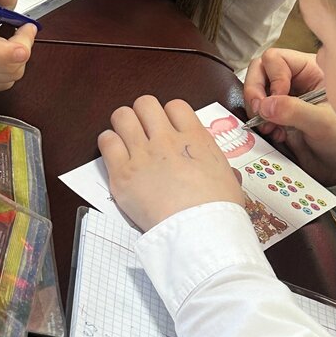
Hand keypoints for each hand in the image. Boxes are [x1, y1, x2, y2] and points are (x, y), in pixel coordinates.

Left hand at [98, 97, 244, 231]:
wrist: (199, 232)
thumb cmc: (218, 211)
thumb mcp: (228, 180)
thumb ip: (221, 169)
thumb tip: (228, 173)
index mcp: (195, 138)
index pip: (175, 105)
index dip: (169, 115)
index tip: (167, 128)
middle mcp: (167, 140)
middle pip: (145, 104)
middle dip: (142, 114)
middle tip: (143, 131)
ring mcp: (143, 154)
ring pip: (122, 116)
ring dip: (123, 124)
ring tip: (126, 139)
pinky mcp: (122, 173)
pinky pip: (106, 141)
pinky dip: (109, 143)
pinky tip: (116, 155)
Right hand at [243, 47, 335, 185]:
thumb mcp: (323, 122)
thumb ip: (295, 111)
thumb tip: (265, 105)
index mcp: (311, 70)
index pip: (276, 59)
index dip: (272, 77)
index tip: (278, 98)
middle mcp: (296, 80)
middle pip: (260, 70)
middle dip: (255, 91)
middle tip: (260, 112)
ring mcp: (285, 98)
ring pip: (256, 90)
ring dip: (256, 108)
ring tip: (269, 127)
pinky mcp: (278, 115)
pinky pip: (258, 111)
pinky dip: (259, 122)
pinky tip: (275, 134)